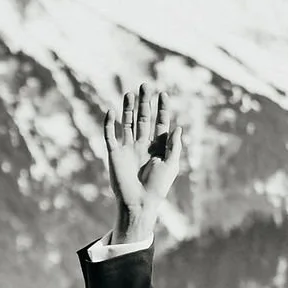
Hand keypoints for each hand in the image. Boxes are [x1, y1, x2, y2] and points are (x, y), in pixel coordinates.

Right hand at [102, 83, 185, 246]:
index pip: (160, 123)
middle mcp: (142, 145)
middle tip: (145, 85)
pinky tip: (111, 111)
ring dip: (128, 108)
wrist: (139, 202)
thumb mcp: (171, 165)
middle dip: (144, 103)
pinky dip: (109, 124)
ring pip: (127, 123)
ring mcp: (128, 148)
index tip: (163, 94)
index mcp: (157, 147)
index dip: (161, 109)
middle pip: (143, 119)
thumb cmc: (158, 187)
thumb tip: (178, 127)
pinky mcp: (114, 154)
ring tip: (129, 93)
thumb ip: (174, 146)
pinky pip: (110, 136)